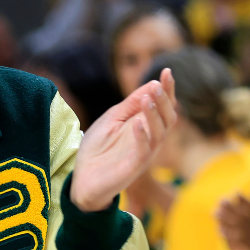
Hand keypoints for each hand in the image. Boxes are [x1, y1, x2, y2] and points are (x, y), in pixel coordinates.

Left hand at [70, 68, 176, 211]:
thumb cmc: (98, 148)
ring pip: (159, 134)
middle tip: (157, 85)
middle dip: (164, 100)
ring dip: (154, 115)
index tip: (167, 71)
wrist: (82, 178)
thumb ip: (130, 104)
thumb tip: (151, 84)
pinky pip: (143, 152)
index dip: (167, 90)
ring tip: (148, 99)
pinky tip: (137, 124)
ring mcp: (143, 154)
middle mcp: (149, 139)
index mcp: (145, 125)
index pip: (162, 106)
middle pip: (167, 118)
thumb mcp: (112, 119)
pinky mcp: (133, 167)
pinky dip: (142, 137)